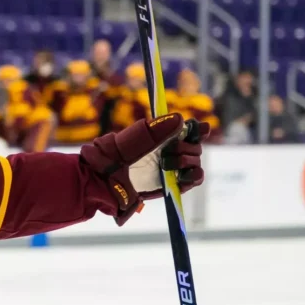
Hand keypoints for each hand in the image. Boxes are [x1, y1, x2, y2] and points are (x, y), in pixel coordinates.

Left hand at [81, 113, 207, 225]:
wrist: (105, 180)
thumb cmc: (114, 155)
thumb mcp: (133, 139)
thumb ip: (155, 129)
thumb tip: (180, 119)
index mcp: (162, 135)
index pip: (188, 129)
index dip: (197, 128)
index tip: (200, 128)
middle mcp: (169, 150)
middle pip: (195, 145)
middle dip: (188, 146)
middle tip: (170, 150)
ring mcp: (172, 168)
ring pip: (196, 161)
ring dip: (187, 160)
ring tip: (166, 163)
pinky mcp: (174, 185)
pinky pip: (195, 179)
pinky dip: (194, 176)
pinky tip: (181, 175)